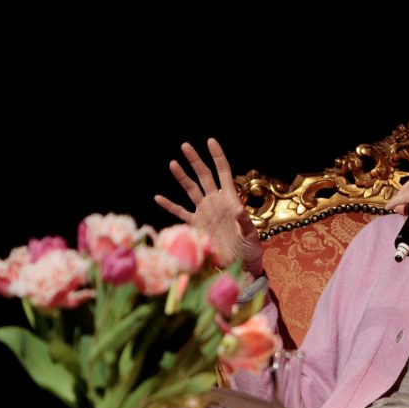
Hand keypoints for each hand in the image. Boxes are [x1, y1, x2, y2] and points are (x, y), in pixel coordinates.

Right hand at [155, 138, 263, 277]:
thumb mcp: (250, 236)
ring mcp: (205, 212)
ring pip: (191, 190)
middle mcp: (216, 202)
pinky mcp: (196, 225)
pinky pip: (181, 213)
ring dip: (182, 177)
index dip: (217, 157)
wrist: (239, 265)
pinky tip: (158, 197)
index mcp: (230, 200)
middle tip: (186, 146)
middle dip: (195, 161)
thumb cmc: (250, 249)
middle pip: (204, 176)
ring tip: (173, 163)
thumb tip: (240, 211)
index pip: (223, 172)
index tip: (210, 142)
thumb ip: (244, 223)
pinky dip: (170, 206)